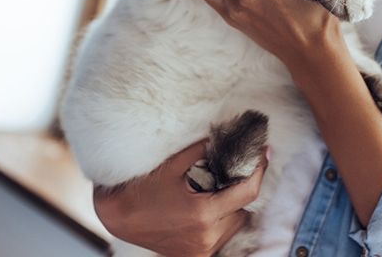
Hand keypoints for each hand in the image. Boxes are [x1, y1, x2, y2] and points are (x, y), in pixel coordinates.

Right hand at [93, 139, 267, 256]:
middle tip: (236, 168)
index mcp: (202, 213)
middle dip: (242, 188)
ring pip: (234, 225)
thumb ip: (201, 150)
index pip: (247, 192)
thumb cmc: (142, 189)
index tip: (264, 153)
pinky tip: (209, 206)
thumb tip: (225, 136)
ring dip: (232, 207)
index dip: (259, 170)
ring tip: (217, 189)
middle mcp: (206, 236)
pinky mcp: (195, 256)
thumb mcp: (172, 165)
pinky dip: (221, 221)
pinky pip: (221, 236)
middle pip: (243, 209)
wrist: (117, 217)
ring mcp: (201, 250)